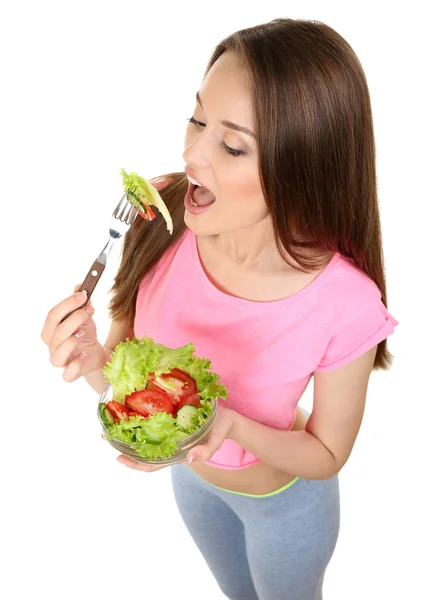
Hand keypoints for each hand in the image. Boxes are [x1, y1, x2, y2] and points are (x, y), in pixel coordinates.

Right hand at [41, 285, 106, 381]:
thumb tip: (79, 286)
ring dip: (70, 342)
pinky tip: (83, 355)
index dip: (67, 304)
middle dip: (73, 319)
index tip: (83, 295)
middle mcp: (52, 346)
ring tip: (83, 333)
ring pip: (56, 356)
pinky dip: (75, 365)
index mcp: (51, 330)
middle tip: (88, 311)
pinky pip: (67, 375)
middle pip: (55, 333)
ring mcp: (61, 361)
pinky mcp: (71, 373)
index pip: (53, 315)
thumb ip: (81, 304)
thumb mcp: (85, 316)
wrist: (95, 353)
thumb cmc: (84, 334)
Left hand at [110, 406, 236, 471]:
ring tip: (110, 421)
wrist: (226, 417)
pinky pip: (150, 423)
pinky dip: (138, 419)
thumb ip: (206, 451)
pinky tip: (129, 409)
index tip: (118, 457)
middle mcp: (168, 444)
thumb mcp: (216, 440)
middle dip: (122, 445)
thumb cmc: (220, 429)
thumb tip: (190, 460)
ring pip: (143, 436)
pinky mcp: (169, 421)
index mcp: (177, 453)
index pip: (151, 465)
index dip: (135, 464)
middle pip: (141, 451)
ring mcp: (168, 433)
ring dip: (126, 431)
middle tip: (104, 435)